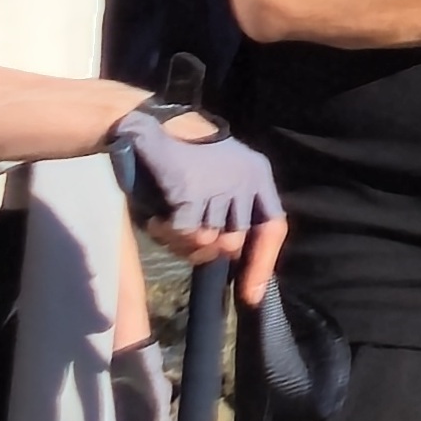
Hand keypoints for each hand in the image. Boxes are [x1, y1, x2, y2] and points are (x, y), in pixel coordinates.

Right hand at [113, 108, 285, 260]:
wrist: (146, 124)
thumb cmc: (182, 158)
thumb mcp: (219, 180)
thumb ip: (231, 215)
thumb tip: (233, 261)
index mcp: (257, 175)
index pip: (273, 227)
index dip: (262, 265)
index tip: (250, 296)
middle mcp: (246, 178)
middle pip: (234, 243)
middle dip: (207, 250)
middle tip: (182, 237)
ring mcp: (220, 185)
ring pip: (208, 241)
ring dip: (182, 242)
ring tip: (166, 223)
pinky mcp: (192, 190)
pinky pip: (185, 233)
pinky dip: (166, 233)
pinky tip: (155, 218)